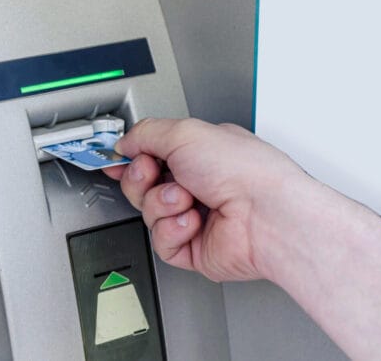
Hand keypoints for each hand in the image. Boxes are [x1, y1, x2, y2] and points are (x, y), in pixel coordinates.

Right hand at [104, 118, 310, 281]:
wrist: (267, 216)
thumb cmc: (243, 171)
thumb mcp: (184, 132)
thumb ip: (146, 133)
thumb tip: (124, 142)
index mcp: (200, 153)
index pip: (152, 154)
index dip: (130, 158)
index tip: (113, 159)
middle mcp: (198, 184)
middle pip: (142, 184)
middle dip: (142, 178)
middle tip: (155, 173)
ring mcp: (196, 217)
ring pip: (148, 213)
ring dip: (162, 204)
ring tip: (187, 199)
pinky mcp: (194, 248)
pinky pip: (160, 241)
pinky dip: (172, 230)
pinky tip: (192, 222)